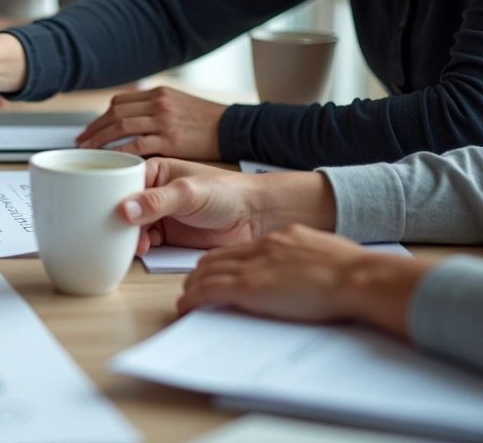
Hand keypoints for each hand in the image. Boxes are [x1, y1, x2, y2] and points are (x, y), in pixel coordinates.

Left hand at [77, 87, 225, 159]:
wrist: (231, 128)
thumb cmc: (204, 121)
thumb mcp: (177, 103)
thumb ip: (153, 108)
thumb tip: (127, 119)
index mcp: (157, 93)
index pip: (119, 102)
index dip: (100, 117)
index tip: (89, 130)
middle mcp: (158, 103)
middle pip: (115, 113)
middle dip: (94, 129)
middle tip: (81, 142)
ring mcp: (163, 121)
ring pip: (121, 127)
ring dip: (100, 140)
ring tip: (89, 151)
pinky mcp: (170, 140)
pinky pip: (137, 145)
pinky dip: (120, 152)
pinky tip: (111, 159)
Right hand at [118, 159, 261, 255]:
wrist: (254, 216)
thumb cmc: (228, 192)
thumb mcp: (188, 192)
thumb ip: (156, 201)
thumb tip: (124, 210)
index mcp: (153, 171)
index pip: (120, 182)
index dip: (108, 196)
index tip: (104, 211)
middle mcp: (152, 191)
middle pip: (121, 207)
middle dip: (117, 221)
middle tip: (118, 232)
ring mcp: (158, 214)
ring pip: (130, 227)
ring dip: (128, 236)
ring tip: (136, 243)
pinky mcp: (166, 234)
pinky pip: (144, 242)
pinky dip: (139, 247)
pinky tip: (143, 249)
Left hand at [176, 225, 429, 335]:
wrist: (358, 277)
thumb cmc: (354, 273)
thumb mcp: (327, 254)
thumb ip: (309, 258)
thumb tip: (307, 271)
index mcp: (283, 238)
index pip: (240, 249)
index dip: (223, 261)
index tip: (216, 271)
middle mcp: (263, 247)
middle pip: (217, 257)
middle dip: (202, 273)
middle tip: (194, 286)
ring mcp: (253, 266)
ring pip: (207, 272)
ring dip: (193, 286)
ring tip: (187, 299)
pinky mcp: (249, 287)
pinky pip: (209, 290)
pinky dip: (193, 298)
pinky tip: (186, 307)